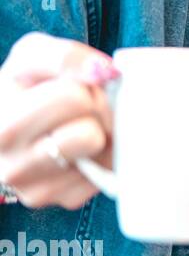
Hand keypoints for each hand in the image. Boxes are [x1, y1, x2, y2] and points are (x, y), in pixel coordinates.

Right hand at [0, 32, 116, 208]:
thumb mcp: (32, 54)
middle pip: (91, 134)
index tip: (71, 87)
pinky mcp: (66, 201)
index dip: (84, 87)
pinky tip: (83, 147)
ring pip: (104, 157)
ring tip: (80, 125)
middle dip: (97, 112)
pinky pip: (111, 174)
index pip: (73, 99)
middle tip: (81, 108)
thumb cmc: (26, 84)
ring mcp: (38, 191)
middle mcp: (12, 168)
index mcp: (2, 128)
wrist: (10, 119)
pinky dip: (105, 156)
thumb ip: (64, 57)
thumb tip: (104, 72)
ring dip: (104, 135)